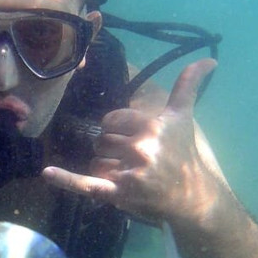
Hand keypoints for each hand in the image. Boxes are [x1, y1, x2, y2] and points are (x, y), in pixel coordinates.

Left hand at [42, 58, 222, 228]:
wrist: (192, 199)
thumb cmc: (184, 156)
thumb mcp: (183, 118)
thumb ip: (188, 86)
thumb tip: (210, 59)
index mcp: (151, 125)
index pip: (112, 119)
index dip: (118, 129)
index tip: (135, 139)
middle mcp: (141, 147)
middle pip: (102, 140)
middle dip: (112, 150)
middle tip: (134, 162)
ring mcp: (130, 172)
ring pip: (96, 161)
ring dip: (105, 169)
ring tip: (128, 176)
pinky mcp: (120, 194)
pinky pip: (87, 184)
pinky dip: (66, 179)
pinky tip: (47, 172)